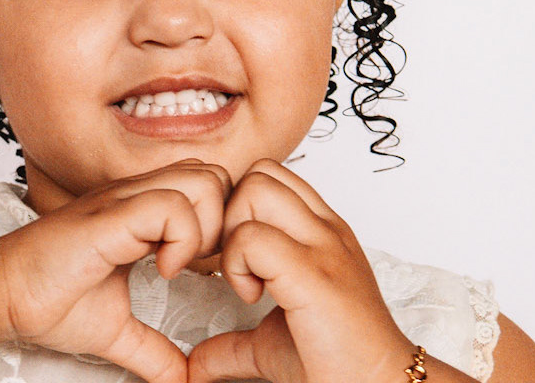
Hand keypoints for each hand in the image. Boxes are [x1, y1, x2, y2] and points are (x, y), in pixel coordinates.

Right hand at [0, 159, 231, 382]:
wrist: (0, 294)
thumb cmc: (47, 299)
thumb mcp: (116, 329)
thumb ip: (153, 349)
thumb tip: (181, 379)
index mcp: (141, 211)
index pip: (208, 185)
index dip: (220, 225)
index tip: (206, 271)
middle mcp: (136, 196)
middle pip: (215, 173)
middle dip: (223, 222)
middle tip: (200, 266)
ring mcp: (124, 200)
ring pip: (202, 181)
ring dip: (205, 228)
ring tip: (180, 267)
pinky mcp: (111, 217)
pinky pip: (171, 206)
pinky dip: (182, 239)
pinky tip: (162, 271)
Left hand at [188, 159, 417, 382]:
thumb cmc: (338, 364)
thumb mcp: (272, 343)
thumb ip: (233, 342)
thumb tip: (195, 362)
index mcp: (320, 233)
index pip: (270, 176)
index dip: (237, 209)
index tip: (235, 258)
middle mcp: (325, 230)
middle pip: (259, 172)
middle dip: (230, 212)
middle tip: (233, 263)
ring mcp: (324, 247)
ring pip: (255, 188)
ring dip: (234, 233)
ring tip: (246, 278)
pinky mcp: (315, 275)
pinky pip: (254, 238)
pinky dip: (237, 264)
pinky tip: (252, 297)